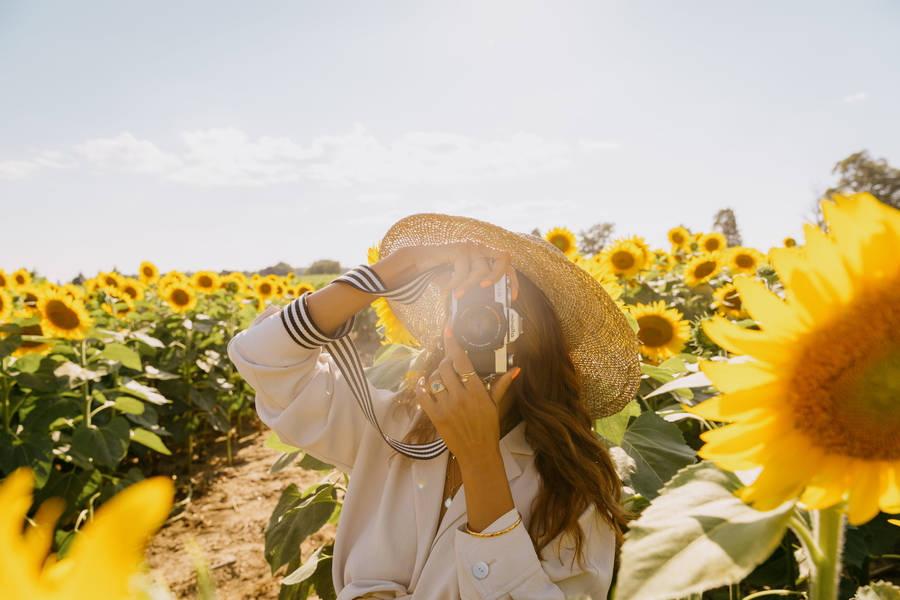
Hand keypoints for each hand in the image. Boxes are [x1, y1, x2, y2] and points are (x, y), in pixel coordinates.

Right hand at [393, 241, 519, 300]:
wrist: (418, 263)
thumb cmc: (439, 272)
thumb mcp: (460, 283)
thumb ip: (473, 290)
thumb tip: (484, 309)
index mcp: (484, 255)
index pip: (506, 264)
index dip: (513, 280)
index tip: (512, 297)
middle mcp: (480, 248)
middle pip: (504, 258)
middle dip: (498, 277)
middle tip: (487, 288)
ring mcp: (471, 246)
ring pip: (481, 271)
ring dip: (468, 287)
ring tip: (456, 295)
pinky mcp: (460, 248)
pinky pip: (463, 272)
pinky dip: (454, 285)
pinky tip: (445, 290)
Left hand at [412, 320, 520, 467]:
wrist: (478, 453)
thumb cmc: (488, 428)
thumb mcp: (495, 405)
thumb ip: (502, 384)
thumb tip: (515, 369)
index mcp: (477, 392)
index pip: (462, 361)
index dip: (454, 344)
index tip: (448, 330)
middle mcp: (461, 398)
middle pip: (445, 367)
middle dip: (446, 362)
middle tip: (450, 365)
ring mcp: (447, 407)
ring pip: (433, 380)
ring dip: (436, 375)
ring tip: (442, 378)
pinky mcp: (436, 417)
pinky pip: (422, 396)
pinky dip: (420, 386)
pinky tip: (424, 383)